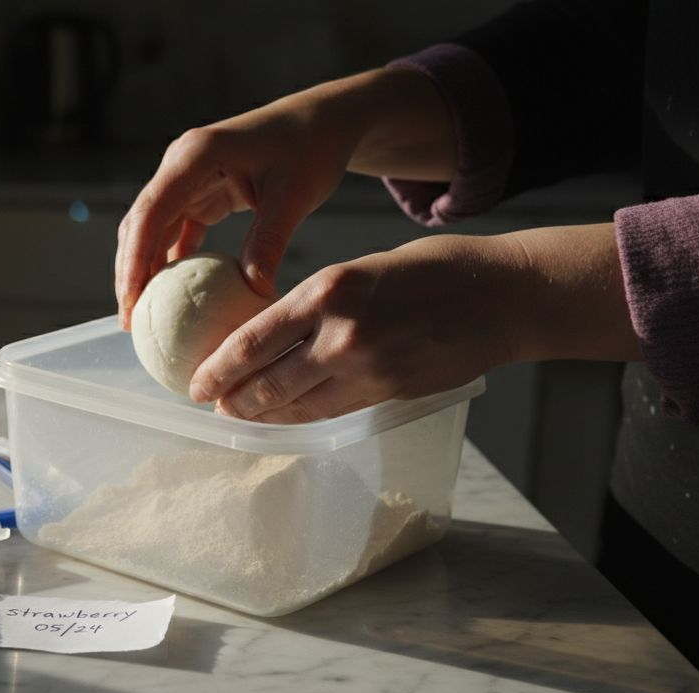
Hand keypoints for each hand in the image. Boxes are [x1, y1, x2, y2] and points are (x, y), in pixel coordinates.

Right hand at [115, 68, 456, 329]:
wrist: (323, 122)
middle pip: (140, 222)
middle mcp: (181, 163)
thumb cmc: (311, 149)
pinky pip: (176, 232)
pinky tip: (171, 298)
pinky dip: (171, 263)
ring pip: (151, 229)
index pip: (151, 211)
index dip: (134, 257)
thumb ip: (269, 240)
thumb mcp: (294, 195)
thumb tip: (255, 292)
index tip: (131, 300)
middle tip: (129, 321)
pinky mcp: (199, 192)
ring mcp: (187, 178)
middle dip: (129, 271)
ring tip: (143, 317)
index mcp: (196, 155)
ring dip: (145, 269)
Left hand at [189, 225, 639, 422]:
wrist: (502, 296)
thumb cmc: (433, 271)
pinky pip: (330, 412)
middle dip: (231, 399)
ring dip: (261, 414)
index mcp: (328, 292)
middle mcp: (341, 335)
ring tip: (238, 414)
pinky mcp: (388, 393)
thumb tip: (269, 331)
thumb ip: (316, 302)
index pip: (253, 341)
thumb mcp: (361, 268)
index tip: (195, 382)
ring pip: (295, 406)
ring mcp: (366, 370)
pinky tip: (282, 417)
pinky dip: (299, 417)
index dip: (218, 369)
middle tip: (210, 405)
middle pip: (266, 383)